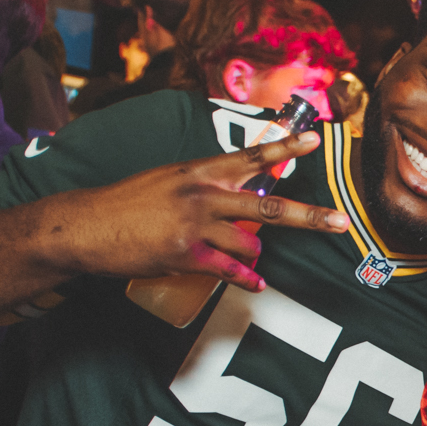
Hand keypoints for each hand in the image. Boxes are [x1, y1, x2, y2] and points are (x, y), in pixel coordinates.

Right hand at [40, 131, 348, 286]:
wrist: (86, 226)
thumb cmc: (127, 203)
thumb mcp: (168, 181)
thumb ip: (204, 186)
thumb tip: (238, 199)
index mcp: (199, 170)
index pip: (251, 157)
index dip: (285, 150)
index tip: (314, 142)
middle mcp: (202, 194)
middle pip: (268, 206)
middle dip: (309, 216)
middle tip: (340, 222)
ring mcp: (195, 225)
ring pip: (250, 243)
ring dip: (254, 254)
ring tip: (245, 257)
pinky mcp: (185, 255)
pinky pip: (229, 270)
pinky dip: (246, 279)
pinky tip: (256, 284)